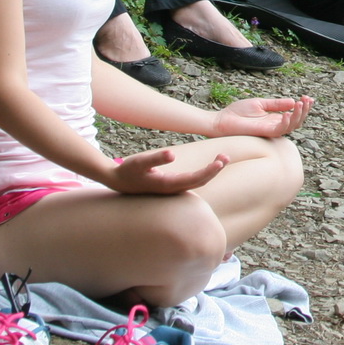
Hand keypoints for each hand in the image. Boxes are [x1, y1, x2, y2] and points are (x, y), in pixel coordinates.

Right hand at [105, 147, 228, 194]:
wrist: (117, 182)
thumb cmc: (128, 170)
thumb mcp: (139, 162)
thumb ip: (155, 159)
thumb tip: (172, 155)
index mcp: (168, 185)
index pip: (195, 180)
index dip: (209, 171)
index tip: (221, 161)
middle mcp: (173, 190)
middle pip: (200, 182)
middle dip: (214, 170)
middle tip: (226, 156)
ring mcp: (172, 190)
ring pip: (197, 183)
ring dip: (211, 171)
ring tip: (222, 158)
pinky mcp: (171, 187)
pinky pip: (192, 182)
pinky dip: (204, 173)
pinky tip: (211, 165)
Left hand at [212, 95, 313, 137]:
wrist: (222, 120)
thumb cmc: (237, 112)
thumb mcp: (260, 103)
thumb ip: (276, 104)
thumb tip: (293, 102)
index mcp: (274, 119)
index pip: (294, 115)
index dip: (303, 107)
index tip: (309, 97)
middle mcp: (275, 126)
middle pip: (296, 121)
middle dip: (304, 110)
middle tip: (307, 99)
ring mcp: (270, 130)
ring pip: (292, 126)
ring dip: (298, 115)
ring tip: (301, 103)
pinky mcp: (265, 133)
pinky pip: (280, 130)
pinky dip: (286, 121)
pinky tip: (288, 113)